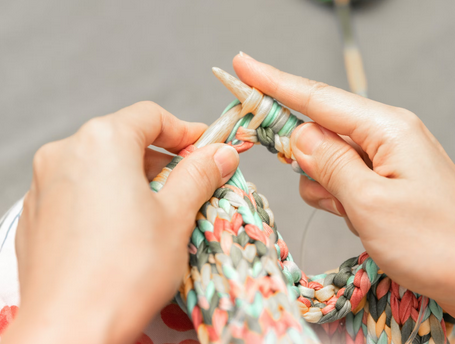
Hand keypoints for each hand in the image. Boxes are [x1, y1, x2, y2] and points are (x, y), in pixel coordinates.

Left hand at [3, 101, 238, 343]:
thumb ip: (199, 175)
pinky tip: (124, 231)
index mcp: (101, 141)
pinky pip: (79, 191)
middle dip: (161, 159)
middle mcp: (65, 153)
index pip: (151, 116)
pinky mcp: (37, 214)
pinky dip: (107, 198)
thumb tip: (220, 154)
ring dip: (135, 179)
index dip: (185, 131)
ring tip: (159, 213)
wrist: (68, 330)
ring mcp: (44, 184)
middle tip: (190, 185)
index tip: (207, 148)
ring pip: (101, 166)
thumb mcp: (176, 216)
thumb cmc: (125, 271)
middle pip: (124, 139)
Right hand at [233, 53, 454, 318]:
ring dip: (324, 186)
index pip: (317, 98)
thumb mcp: (370, 203)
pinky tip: (355, 216)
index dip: (274, 82)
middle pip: (319, 128)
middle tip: (311, 181)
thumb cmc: (435, 242)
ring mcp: (383, 158)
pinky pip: (340, 178)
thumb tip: (297, 135)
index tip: (243, 66)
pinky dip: (337, 197)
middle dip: (302, 154)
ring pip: (325, 159)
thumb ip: (329, 164)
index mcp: (386, 129)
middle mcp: (385, 136)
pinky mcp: (381, 179)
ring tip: (350, 212)